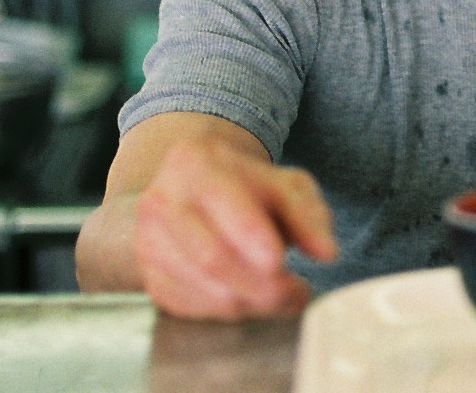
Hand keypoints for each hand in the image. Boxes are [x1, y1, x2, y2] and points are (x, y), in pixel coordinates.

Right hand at [132, 137, 337, 319]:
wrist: (195, 193)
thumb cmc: (248, 188)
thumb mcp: (286, 186)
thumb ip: (309, 215)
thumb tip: (326, 252)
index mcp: (195, 164)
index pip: (224, 204)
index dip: (251, 237)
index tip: (281, 262)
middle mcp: (163, 202)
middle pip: (213, 257)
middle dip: (263, 285)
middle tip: (298, 293)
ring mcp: (149, 243)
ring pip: (205, 289)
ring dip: (252, 303)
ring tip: (281, 295)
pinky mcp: (151, 278)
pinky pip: (194, 308)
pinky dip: (231, 311)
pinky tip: (251, 297)